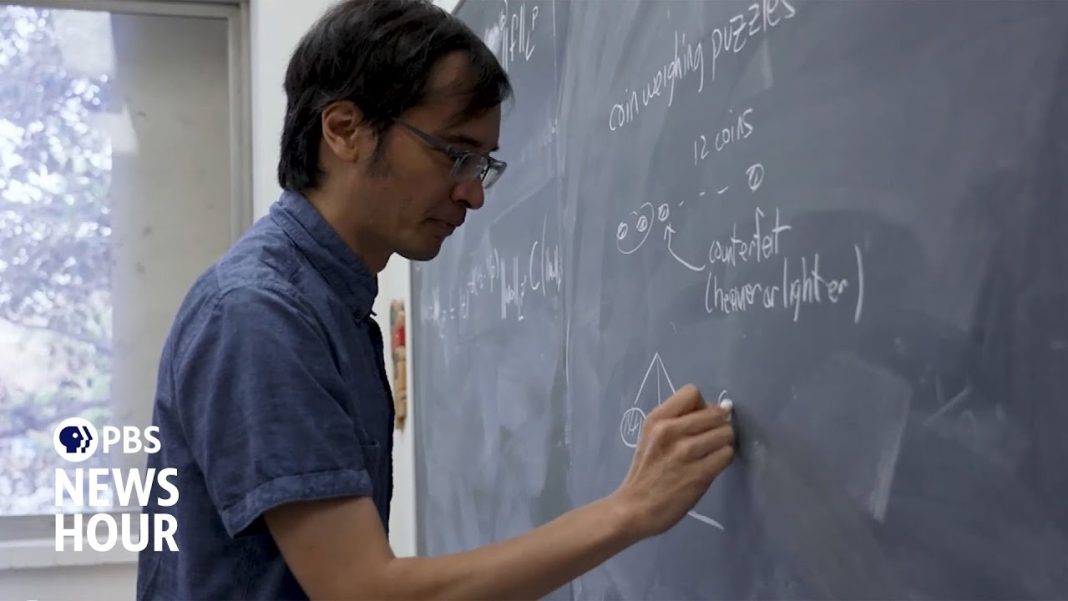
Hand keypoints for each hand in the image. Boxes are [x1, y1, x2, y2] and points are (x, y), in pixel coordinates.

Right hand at [612, 384, 734, 538]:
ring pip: (725, 433)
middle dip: (719, 425)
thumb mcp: (652, 437)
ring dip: (723, 443)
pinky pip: (726, 455)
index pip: (692, 393)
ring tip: (711, 454)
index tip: (698, 422)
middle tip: (709, 441)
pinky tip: (711, 467)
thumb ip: (678, 421)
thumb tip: (719, 409)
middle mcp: (670, 431)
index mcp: (657, 419)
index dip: (701, 406)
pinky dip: (723, 459)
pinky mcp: (699, 474)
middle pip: (715, 413)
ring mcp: (685, 453)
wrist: (635, 508)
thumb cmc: (645, 472)